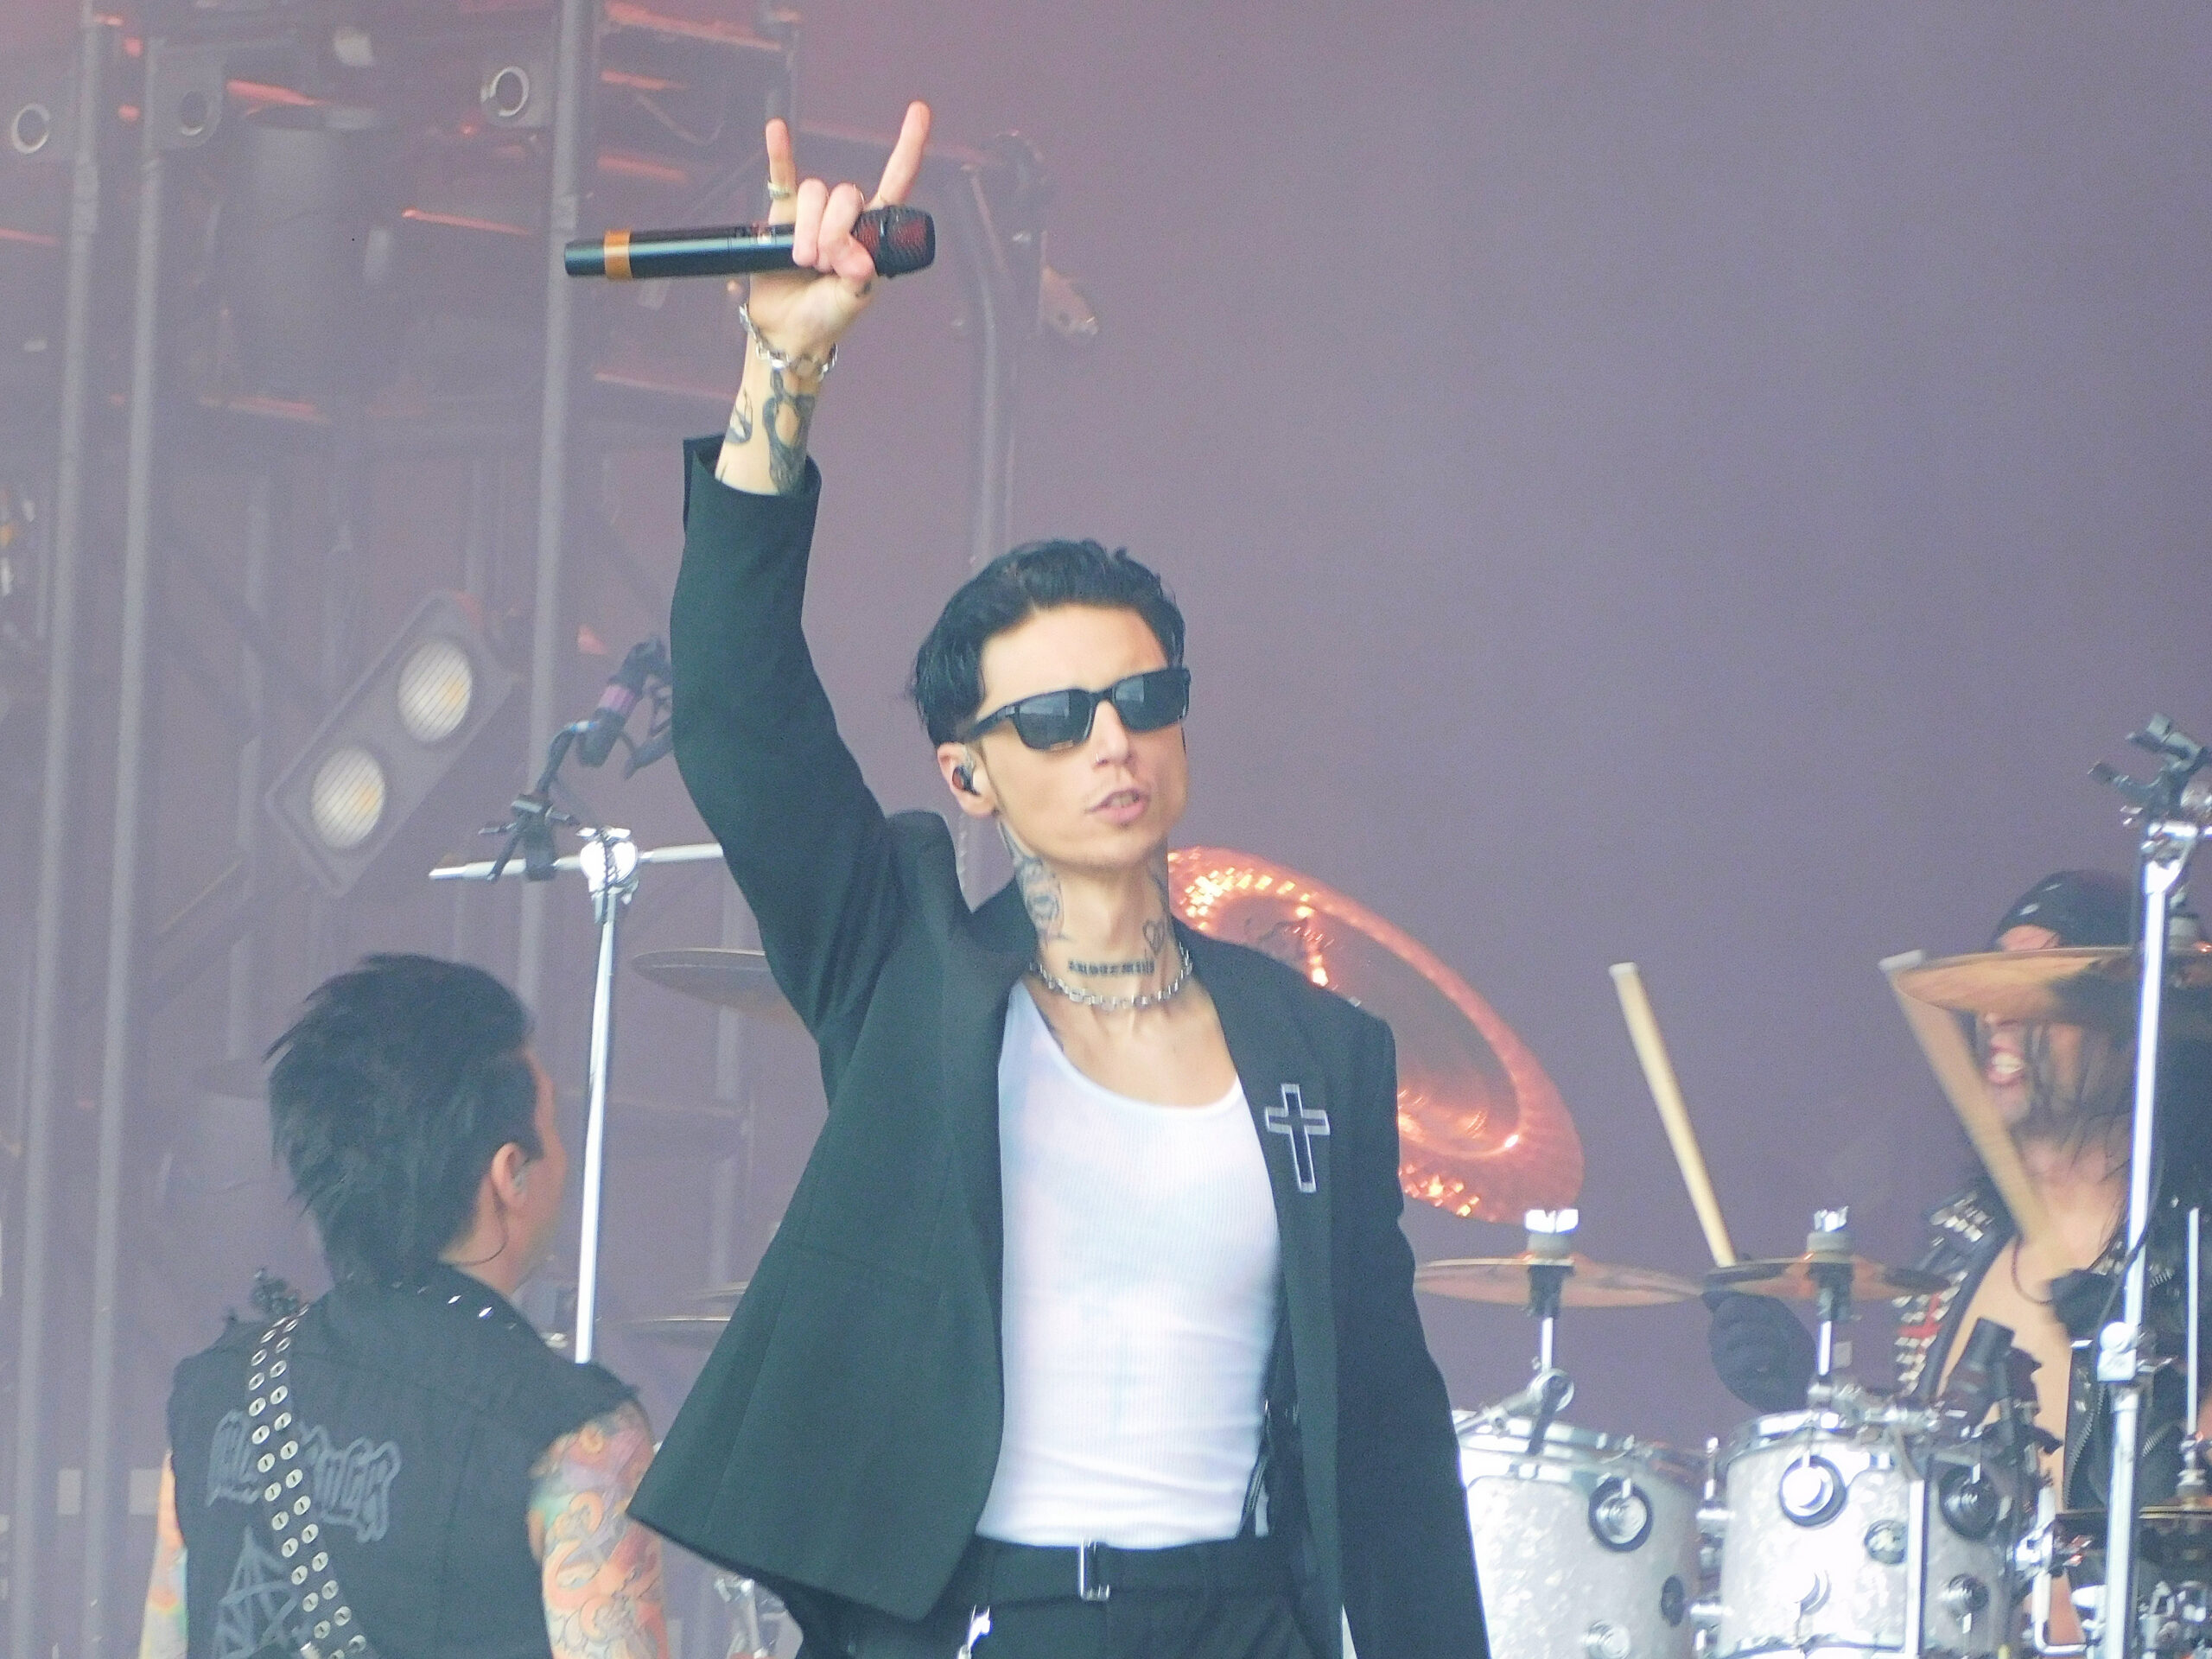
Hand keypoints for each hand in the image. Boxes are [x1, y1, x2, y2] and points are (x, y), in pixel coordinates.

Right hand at [743, 101, 930, 361]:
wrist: (790, 331)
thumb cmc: (827, 316)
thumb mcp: (854, 299)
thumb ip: (859, 275)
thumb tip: (853, 256)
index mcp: (873, 233)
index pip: (896, 184)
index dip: (908, 149)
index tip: (919, 112)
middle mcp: (846, 218)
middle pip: (846, 194)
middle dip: (835, 233)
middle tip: (826, 266)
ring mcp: (813, 214)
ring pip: (815, 193)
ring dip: (809, 230)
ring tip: (804, 261)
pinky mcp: (783, 214)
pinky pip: (783, 176)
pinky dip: (780, 153)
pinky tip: (777, 131)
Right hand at [1706, 1289, 1814, 1412]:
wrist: (1805, 1388)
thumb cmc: (1793, 1353)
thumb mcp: (1781, 1319)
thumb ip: (1760, 1301)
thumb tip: (1728, 1289)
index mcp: (1727, 1320)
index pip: (1728, 1296)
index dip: (1753, 1301)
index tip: (1770, 1313)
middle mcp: (1717, 1334)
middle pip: (1733, 1308)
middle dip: (1763, 1319)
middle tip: (1779, 1336)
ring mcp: (1719, 1354)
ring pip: (1743, 1330)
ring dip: (1772, 1340)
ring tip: (1780, 1354)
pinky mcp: (1728, 1373)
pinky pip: (1750, 1353)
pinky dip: (1769, 1356)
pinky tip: (1773, 1368)